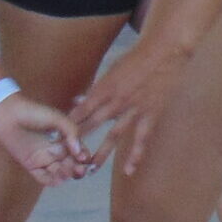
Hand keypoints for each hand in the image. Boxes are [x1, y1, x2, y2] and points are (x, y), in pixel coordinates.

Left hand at [0, 94, 96, 186]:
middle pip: (71, 165)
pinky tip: (58, 178)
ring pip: (59, 173)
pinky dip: (52, 180)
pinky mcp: (31, 165)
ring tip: (66, 170)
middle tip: (79, 168)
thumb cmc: (32, 112)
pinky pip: (43, 178)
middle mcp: (55, 151)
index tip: (84, 157)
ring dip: (66, 174)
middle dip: (77, 168)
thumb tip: (79, 150)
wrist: (8, 114)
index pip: (79, 152)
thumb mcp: (57, 118)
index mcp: (63, 139)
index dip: (84, 157)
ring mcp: (43, 159)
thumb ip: (71, 131)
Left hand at [72, 35, 188, 176]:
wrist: (165, 51)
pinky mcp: (150, 115)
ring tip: (89, 170)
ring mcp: (134, 109)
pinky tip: (128, 170)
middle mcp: (116, 101)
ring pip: (113, 136)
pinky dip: (135, 155)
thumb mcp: (111, 68)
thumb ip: (97, 88)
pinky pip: (141, 138)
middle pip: (92, 125)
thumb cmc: (137, 57)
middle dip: (78, 141)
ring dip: (100, 154)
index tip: (57, 137)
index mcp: (105, 88)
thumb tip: (79, 101)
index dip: (69, 125)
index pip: (82, 111)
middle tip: (65, 158)